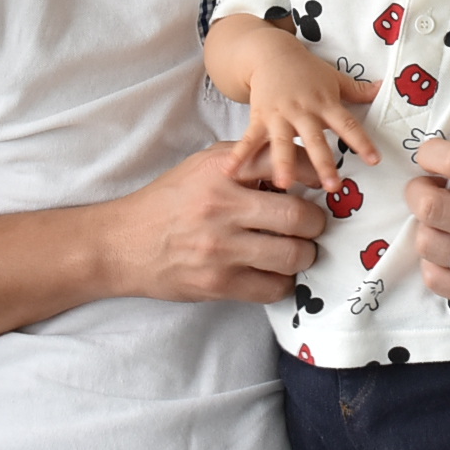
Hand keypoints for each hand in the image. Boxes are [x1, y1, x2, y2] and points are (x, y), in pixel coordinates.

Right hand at [100, 147, 328, 304]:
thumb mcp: (204, 165)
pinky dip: (282, 282)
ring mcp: (220, 248)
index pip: (287, 163)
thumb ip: (249, 161)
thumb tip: (300, 165)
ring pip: (293, 255)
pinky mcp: (217, 283)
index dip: (317, 175)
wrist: (122, 243)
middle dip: (316, 224)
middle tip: (313, 225)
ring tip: (296, 250)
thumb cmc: (169, 201)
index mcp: (222, 170)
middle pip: (300, 216)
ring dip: (304, 255)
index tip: (327, 184)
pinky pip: (273, 288)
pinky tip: (273, 272)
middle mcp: (222, 206)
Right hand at [228, 48, 380, 193]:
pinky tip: (229, 172)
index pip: (348, 125)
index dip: (361, 142)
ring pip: (284, 142)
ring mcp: (280, 115)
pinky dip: (240, 154)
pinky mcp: (259, 117)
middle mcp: (304, 110)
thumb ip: (358, 90)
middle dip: (323, 163)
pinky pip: (250, 139)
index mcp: (325, 103)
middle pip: (316, 139)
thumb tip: (385, 89)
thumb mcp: (334, 77)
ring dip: (284, 163)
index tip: (374, 160)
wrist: (270, 52)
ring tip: (284, 185)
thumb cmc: (306, 69)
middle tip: (332, 186)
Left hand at [408, 101, 449, 335]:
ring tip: (440, 216)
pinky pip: (435, 278)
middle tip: (427, 185)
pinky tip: (447, 246)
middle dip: (417, 189)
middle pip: (430, 205)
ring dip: (424, 224)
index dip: (431, 153)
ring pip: (427, 242)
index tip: (432, 155)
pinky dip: (432, 260)